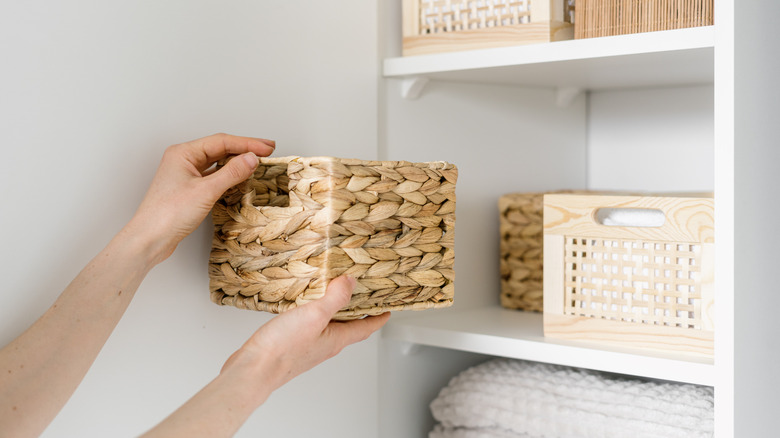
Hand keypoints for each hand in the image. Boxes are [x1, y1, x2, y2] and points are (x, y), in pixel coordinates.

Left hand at [126, 133, 274, 263]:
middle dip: (244, 149)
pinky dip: (229, 175)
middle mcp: (183, 160)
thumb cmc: (168, 214)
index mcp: (183, 153)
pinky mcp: (189, 189)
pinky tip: (240, 177)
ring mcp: (185, 175)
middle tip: (267, 150)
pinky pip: (213, 176)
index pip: (221, 141)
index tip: (267, 148)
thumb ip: (231, 173)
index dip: (247, 143)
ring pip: (217, 162)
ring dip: (237, 161)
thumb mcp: (206, 191)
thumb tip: (251, 159)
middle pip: (219, 149)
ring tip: (257, 161)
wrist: (150, 239)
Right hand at [221, 276, 390, 401]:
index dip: (378, 318)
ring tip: (333, 293)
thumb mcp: (314, 316)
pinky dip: (313, 313)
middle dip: (357, 311)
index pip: (365, 328)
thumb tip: (351, 282)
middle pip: (348, 327)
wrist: (253, 370)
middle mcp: (325, 345)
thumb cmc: (283, 349)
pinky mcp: (292, 345)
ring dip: (334, 311)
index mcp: (336, 339)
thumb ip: (335, 298)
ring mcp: (308, 346)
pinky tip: (303, 305)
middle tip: (362, 295)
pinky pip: (310, 327)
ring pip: (328, 326)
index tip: (387, 310)